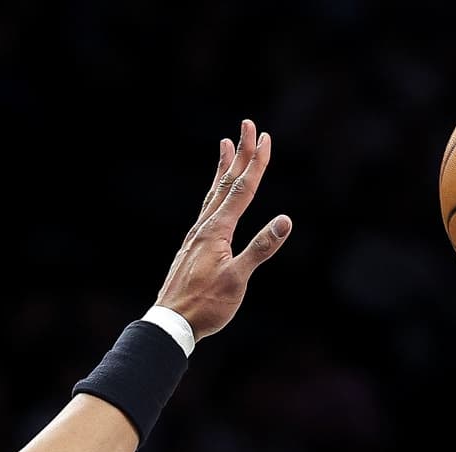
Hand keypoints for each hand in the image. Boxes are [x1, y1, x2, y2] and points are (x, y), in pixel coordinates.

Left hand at [152, 119, 292, 340]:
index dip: (255, 163)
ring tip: (225, 146)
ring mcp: (196, 237)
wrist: (171, 323)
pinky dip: (214, 193)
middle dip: (240, 153)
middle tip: (247, 125)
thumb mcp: (237, 279)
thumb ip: (260, 248)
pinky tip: (215, 197)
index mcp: (216, 230)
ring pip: (213, 194)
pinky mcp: (193, 248)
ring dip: (223, 169)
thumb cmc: (205, 305)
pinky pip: (207, 210)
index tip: (264, 138)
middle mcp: (204, 227)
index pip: (242, 189)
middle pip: (226, 183)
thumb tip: (285, 221)